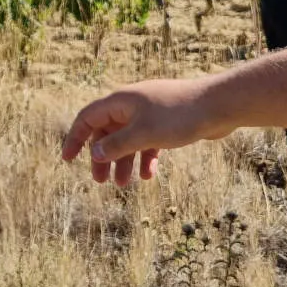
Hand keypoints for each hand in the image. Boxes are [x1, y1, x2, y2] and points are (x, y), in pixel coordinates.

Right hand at [60, 77, 229, 187]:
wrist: (218, 106)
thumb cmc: (178, 116)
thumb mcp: (142, 134)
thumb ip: (116, 145)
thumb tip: (95, 153)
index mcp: (120, 101)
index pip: (87, 118)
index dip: (75, 138)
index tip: (67, 160)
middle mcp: (131, 105)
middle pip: (106, 132)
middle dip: (102, 157)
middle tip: (101, 181)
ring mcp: (149, 113)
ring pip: (127, 139)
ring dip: (124, 161)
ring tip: (124, 185)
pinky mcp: (165, 123)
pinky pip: (147, 141)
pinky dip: (145, 158)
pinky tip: (150, 175)